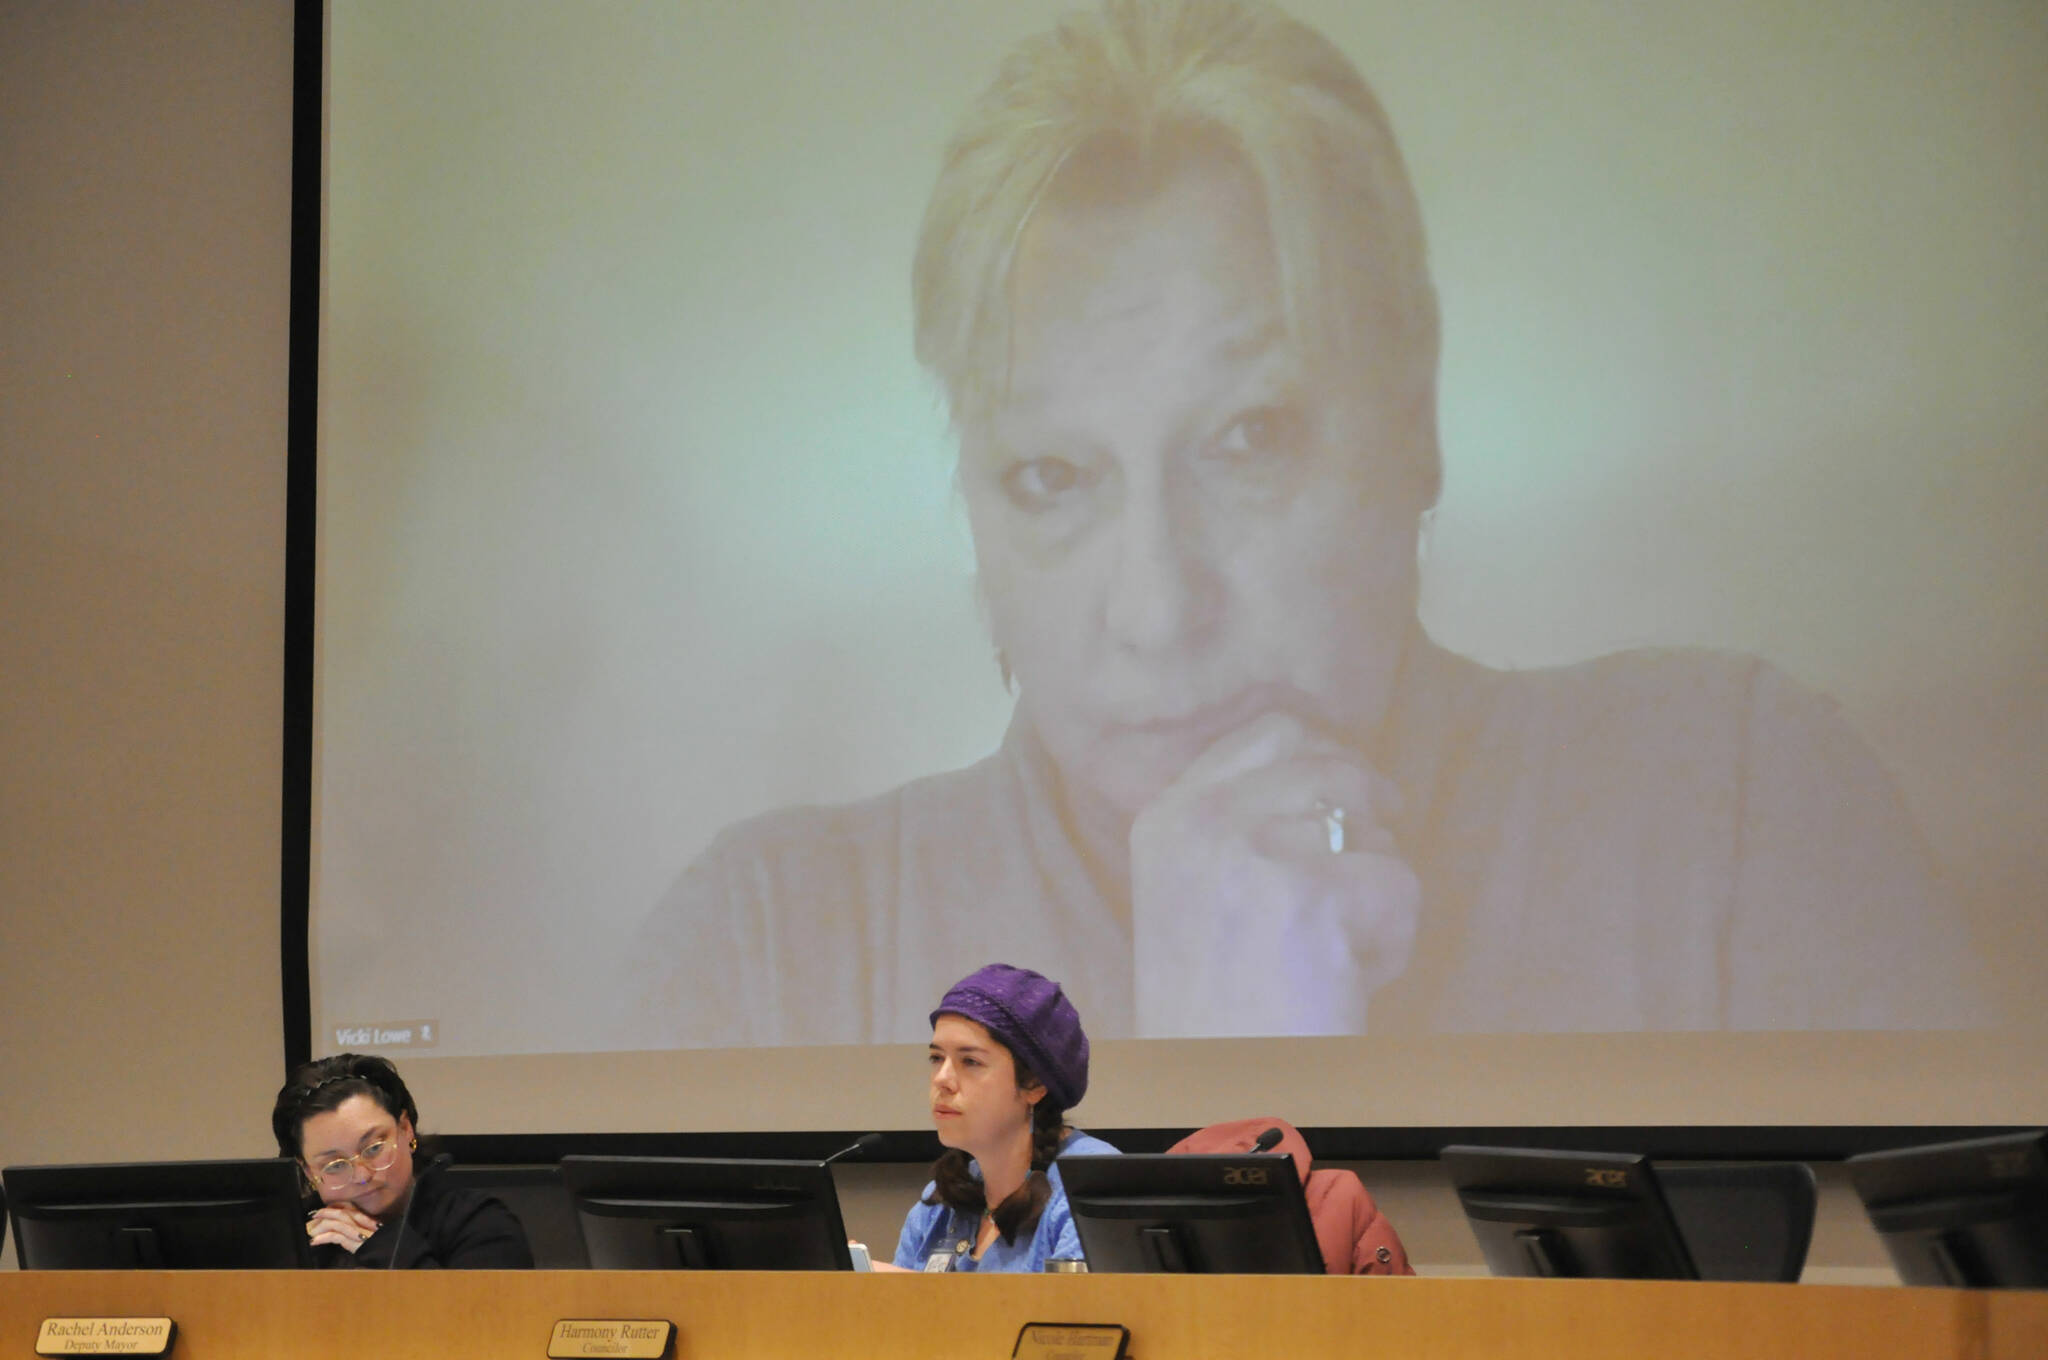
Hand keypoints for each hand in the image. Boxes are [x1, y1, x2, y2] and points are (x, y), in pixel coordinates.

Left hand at [306, 1202, 382, 1252]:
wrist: (392, 1255)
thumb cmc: (385, 1250)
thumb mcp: (378, 1239)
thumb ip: (368, 1234)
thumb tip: (356, 1234)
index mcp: (370, 1222)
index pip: (352, 1208)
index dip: (338, 1206)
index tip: (328, 1208)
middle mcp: (365, 1224)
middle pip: (343, 1212)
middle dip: (327, 1212)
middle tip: (315, 1215)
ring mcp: (360, 1233)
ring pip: (338, 1222)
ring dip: (322, 1224)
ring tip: (311, 1229)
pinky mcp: (355, 1243)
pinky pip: (336, 1236)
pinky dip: (323, 1237)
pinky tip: (315, 1241)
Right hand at [1129, 710, 1419, 1035]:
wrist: (1220, 1091)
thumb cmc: (1215, 1007)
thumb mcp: (1189, 894)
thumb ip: (1234, 827)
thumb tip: (1328, 774)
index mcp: (1168, 817)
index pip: (1269, 732)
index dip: (1326, 755)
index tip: (1348, 794)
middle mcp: (1203, 821)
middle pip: (1331, 764)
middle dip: (1369, 804)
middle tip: (1377, 852)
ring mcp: (1254, 853)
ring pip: (1373, 828)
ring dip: (1375, 887)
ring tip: (1340, 948)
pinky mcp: (1313, 898)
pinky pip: (1399, 886)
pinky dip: (1391, 940)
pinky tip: (1350, 979)